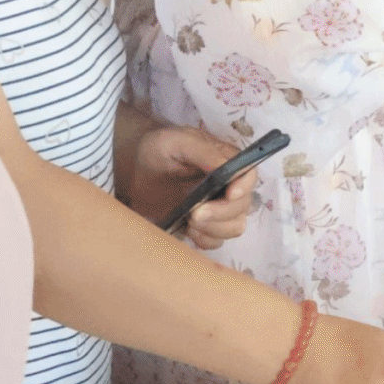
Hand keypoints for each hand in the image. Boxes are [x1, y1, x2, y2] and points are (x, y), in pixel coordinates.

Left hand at [125, 125, 255, 249]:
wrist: (135, 172)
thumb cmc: (157, 151)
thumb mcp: (175, 142)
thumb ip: (202, 151)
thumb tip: (225, 167)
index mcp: (227, 161)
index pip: (249, 175)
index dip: (244, 187)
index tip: (229, 195)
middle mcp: (229, 186)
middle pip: (243, 205)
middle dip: (221, 213)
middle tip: (194, 213)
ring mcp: (218, 208)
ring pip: (235, 226)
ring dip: (214, 228)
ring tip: (189, 221)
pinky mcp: (204, 225)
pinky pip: (216, 241)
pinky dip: (205, 239)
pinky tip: (187, 230)